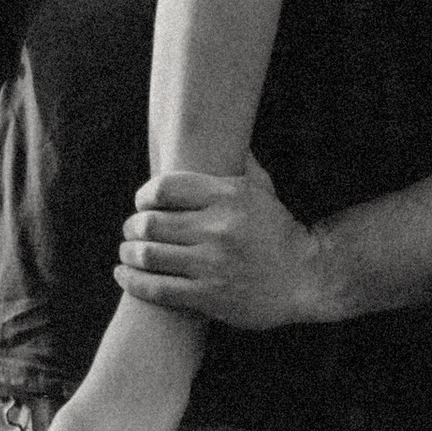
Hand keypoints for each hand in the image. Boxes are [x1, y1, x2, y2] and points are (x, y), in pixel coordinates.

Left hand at [115, 160, 338, 331]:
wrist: (307, 279)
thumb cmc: (278, 231)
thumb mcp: (262, 191)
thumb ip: (239, 163)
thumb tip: (224, 133)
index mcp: (228, 196)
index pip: (164, 188)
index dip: (143, 196)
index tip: (142, 203)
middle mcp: (218, 228)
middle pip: (150, 222)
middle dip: (132, 226)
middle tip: (130, 230)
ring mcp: (213, 264)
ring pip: (148, 255)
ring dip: (128, 253)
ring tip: (127, 252)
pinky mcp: (209, 296)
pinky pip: (157, 288)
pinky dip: (132, 281)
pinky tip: (124, 275)